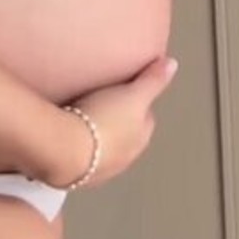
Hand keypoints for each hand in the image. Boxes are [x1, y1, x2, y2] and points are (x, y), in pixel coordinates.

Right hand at [55, 55, 178, 190]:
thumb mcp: (133, 93)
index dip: (136, 101)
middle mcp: (125, 156)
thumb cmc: (101, 120)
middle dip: (117, 121)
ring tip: (81, 118)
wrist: (66, 149)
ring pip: (104, 147)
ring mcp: (102, 168)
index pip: (146, 117)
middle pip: (125, 134)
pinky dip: (77, 147)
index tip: (125, 90)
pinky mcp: (79, 174)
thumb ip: (152, 80)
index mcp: (141, 136)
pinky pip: (81, 157)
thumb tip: (172, 65)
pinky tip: (67, 136)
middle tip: (102, 102)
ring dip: (97, 136)